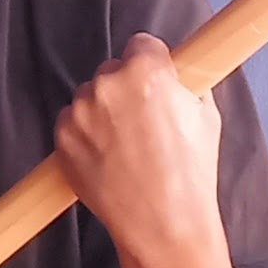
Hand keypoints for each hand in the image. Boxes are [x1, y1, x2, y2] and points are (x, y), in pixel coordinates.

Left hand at [55, 34, 222, 265]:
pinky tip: (107, 158)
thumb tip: (178, 74)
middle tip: (143, 123)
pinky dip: (84, 135)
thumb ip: (185, 85)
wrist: (161, 223)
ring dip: (102, 112)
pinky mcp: (62, 138)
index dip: (151, 64)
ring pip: (89, 97)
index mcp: (147, 72)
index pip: (141, 44)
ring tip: (125, 147)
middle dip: (125, 90)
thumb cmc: (189, 174)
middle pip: (112, 70)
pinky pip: (72, 123)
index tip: (155, 82)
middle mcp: (108, 85)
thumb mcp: (206, 116)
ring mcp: (80, 112)